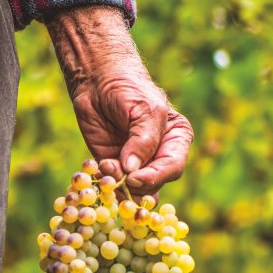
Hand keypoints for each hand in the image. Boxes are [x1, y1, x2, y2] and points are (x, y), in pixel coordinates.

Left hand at [45, 5, 192, 195]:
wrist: (97, 81)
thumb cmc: (128, 88)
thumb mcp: (144, 110)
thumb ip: (143, 140)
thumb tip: (133, 170)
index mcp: (175, 140)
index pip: (172, 168)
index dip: (155, 176)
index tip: (134, 177)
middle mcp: (158, 156)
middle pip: (154, 185)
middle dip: (134, 184)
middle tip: (114, 173)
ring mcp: (135, 164)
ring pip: (133, 191)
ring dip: (117, 186)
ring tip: (104, 167)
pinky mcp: (112, 166)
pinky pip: (112, 185)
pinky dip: (104, 183)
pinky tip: (96, 168)